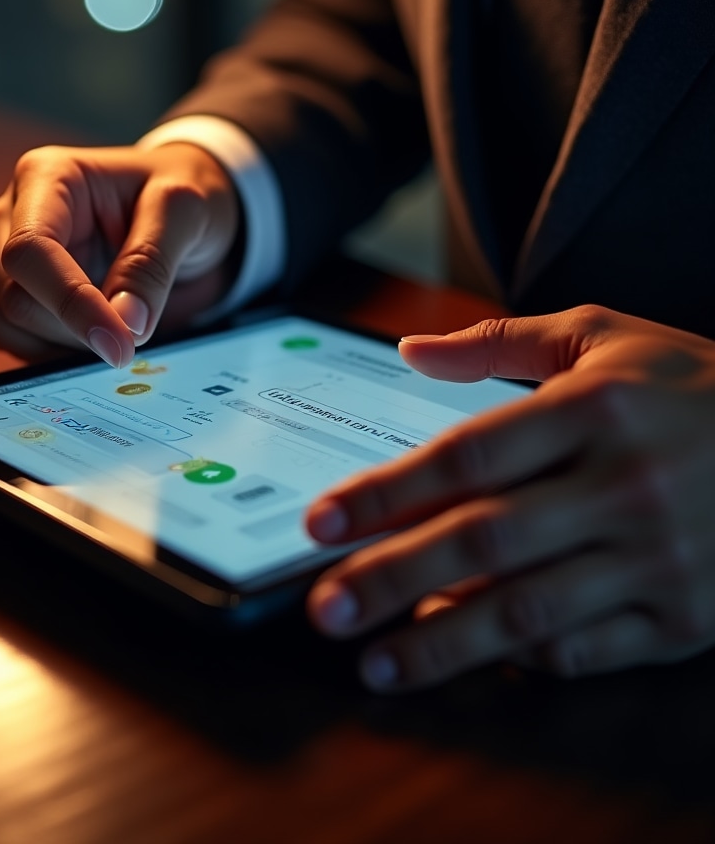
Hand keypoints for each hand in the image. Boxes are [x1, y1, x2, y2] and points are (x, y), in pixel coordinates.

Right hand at [0, 142, 239, 365]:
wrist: (184, 215)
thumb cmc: (178, 198)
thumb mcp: (185, 212)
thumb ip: (151, 262)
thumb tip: (126, 322)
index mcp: (47, 177)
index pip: (32, 249)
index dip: (71, 302)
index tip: (120, 342)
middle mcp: (14, 215)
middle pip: (16, 296)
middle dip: (77, 328)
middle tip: (134, 333)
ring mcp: (6, 258)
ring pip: (6, 324)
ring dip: (65, 344)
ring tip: (118, 326)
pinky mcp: (13, 295)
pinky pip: (12, 342)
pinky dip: (52, 355)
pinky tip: (94, 338)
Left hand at [304, 305, 714, 689]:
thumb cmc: (692, 388)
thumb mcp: (604, 337)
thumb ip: (499, 342)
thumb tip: (410, 350)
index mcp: (596, 410)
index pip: (467, 457)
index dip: (386, 493)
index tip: (322, 522)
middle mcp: (625, 487)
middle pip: (484, 541)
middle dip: (392, 578)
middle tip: (323, 606)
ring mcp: (659, 560)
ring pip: (528, 611)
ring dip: (440, 643)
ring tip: (372, 662)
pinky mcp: (684, 619)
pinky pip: (584, 650)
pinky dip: (519, 658)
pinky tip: (466, 660)